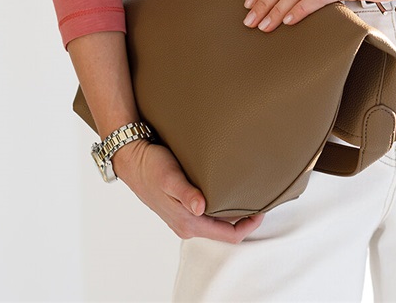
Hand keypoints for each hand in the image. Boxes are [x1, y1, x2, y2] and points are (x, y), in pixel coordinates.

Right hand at [111, 138, 263, 241]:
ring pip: (216, 221)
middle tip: (260, 197)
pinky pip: (208, 213)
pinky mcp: (182, 206)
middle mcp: (187, 224)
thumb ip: (185, 193)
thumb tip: (200, 207)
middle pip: (224, 230)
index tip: (263, 208)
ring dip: (233, 212)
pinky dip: (221, 206)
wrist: (132, 160)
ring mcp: (184, 216)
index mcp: (188, 223)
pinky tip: (226, 190)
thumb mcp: (169, 177)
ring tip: (247, 192)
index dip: (249, 225)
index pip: (228, 235)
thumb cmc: (151, 167)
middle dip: (244, 219)